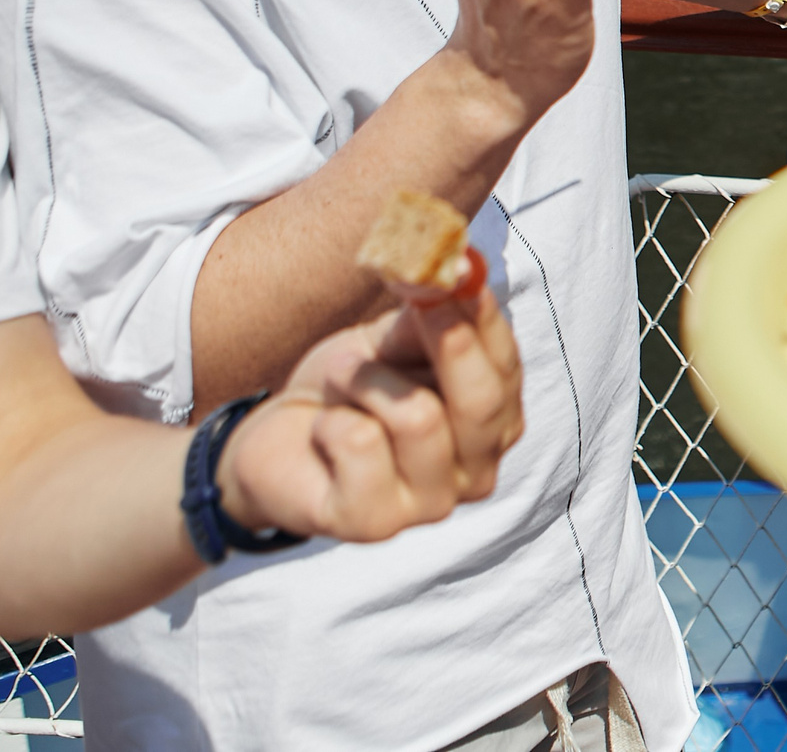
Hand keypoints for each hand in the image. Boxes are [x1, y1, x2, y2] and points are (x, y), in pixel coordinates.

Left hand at [219, 283, 525, 541]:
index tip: (452, 265)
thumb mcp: (396, 340)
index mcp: (494, 423)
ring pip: (419, 418)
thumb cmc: (351, 387)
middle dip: (446, 339)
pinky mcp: (373, 524)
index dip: (481, 315)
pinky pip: (361, 444)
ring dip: (368, 380)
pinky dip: (332, 419)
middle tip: (413, 296)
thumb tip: (458, 263)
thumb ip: (435, 310)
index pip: (507, 367)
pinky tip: (325, 428)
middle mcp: (477, 471)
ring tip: (342, 375)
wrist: (279, 439)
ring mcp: (429, 505)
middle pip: (483, 402)